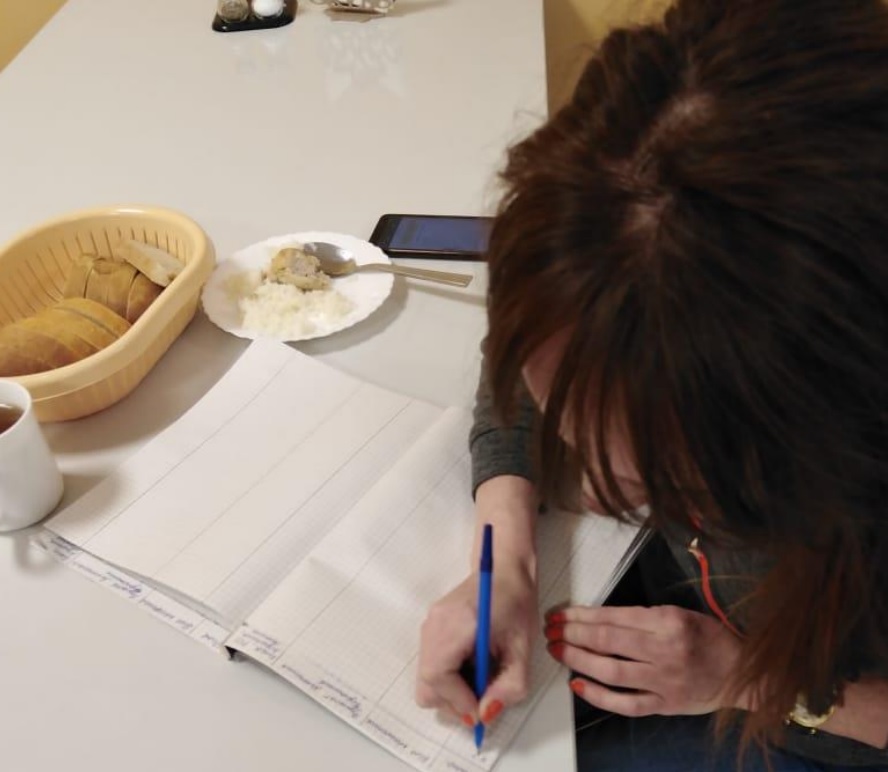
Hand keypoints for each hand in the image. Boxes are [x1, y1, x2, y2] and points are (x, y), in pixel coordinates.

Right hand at [416, 560, 537, 726]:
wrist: (502, 570)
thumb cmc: (515, 602)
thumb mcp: (523, 647)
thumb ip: (510, 684)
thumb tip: (487, 713)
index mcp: (458, 624)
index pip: (439, 676)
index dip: (459, 701)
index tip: (482, 710)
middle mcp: (435, 625)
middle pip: (427, 684)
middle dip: (454, 700)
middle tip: (482, 697)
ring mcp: (429, 626)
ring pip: (426, 679)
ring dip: (452, 690)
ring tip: (480, 677)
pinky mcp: (430, 629)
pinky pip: (430, 666)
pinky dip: (449, 677)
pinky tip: (471, 665)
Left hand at [545, 605, 744, 715]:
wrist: (742, 673)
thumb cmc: (709, 638)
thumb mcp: (679, 613)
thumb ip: (642, 617)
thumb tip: (597, 619)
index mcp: (668, 622)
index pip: (614, 618)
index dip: (581, 616)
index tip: (560, 614)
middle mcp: (665, 651)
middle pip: (608, 642)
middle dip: (573, 635)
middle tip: (551, 631)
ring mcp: (664, 681)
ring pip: (612, 671)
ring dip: (578, 661)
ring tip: (558, 652)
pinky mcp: (664, 705)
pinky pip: (626, 704)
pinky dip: (600, 696)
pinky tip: (578, 685)